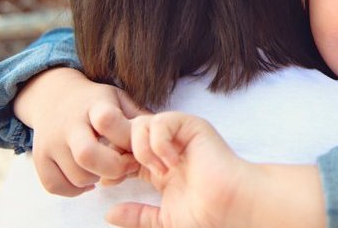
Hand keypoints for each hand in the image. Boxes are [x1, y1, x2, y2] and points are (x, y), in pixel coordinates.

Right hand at [14, 68, 149, 195]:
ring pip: (76, 175)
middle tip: (123, 167)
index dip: (125, 139)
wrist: (54, 97)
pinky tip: (87, 178)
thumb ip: (139, 117)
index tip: (135, 148)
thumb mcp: (119, 99)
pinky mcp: (39, 157)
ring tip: (105, 169)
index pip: (107, 120)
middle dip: (113, 168)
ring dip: (97, 179)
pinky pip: (56, 186)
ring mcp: (50, 141)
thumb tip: (164, 134)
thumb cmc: (96, 103)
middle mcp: (68, 123)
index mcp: (94, 105)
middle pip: (87, 155)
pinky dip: (74, 190)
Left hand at [106, 112, 325, 227]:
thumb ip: (137, 216)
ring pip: (141, 122)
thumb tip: (108, 214)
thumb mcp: (163, 219)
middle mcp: (167, 147)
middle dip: (119, 149)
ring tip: (158, 171)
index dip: (112, 163)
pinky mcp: (191, 126)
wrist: (229, 204)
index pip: (123, 152)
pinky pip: (162, 120)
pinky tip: (171, 162)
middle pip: (127, 132)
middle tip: (124, 171)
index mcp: (158, 167)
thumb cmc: (206, 214)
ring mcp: (179, 135)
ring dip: (142, 148)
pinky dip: (159, 141)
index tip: (110, 182)